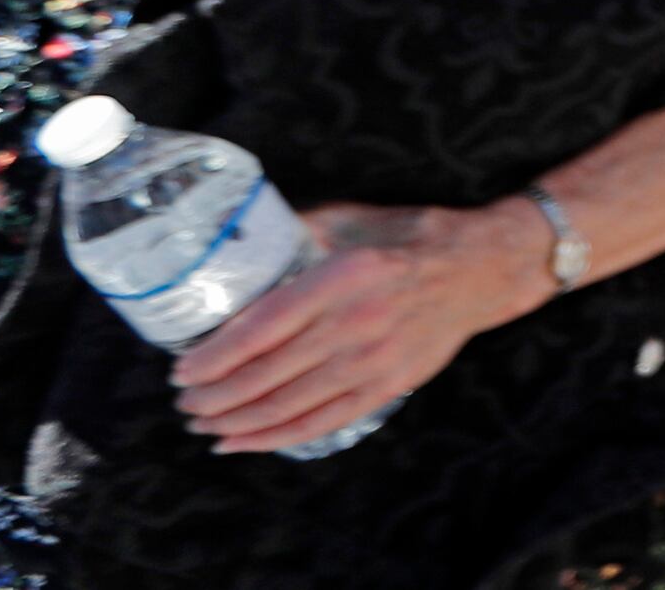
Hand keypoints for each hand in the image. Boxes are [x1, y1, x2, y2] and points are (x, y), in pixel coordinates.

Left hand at [170, 200, 543, 454]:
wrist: (481, 268)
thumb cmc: (410, 238)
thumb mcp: (354, 222)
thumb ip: (299, 232)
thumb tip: (241, 241)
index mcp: (343, 277)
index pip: (262, 328)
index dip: (215, 357)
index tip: (182, 369)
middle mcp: (356, 323)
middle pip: (267, 374)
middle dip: (214, 396)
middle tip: (184, 401)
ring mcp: (374, 360)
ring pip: (288, 405)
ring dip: (235, 420)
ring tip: (201, 423)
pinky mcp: (389, 385)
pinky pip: (322, 422)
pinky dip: (276, 438)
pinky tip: (240, 442)